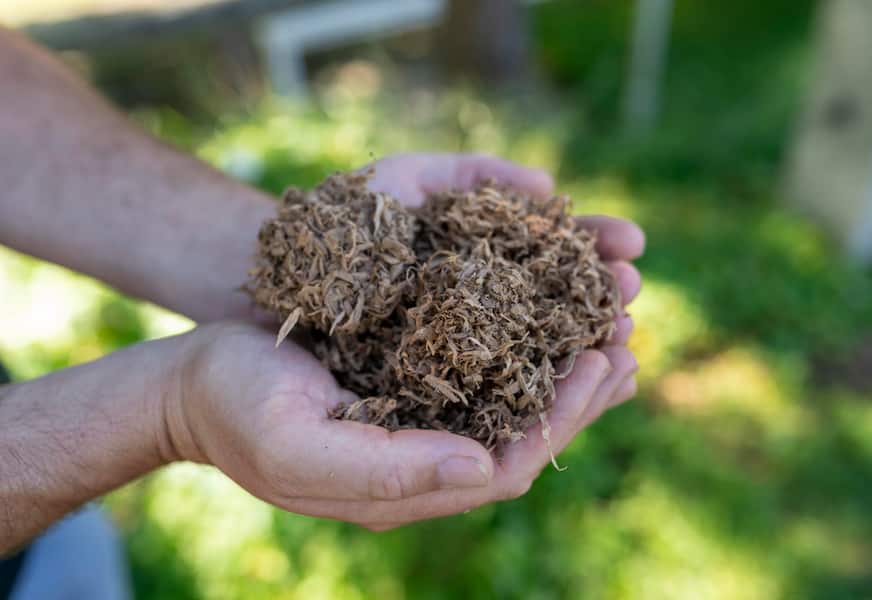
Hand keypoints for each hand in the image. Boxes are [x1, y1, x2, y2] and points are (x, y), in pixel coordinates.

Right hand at [166, 153, 643, 529]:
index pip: (508, 464)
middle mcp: (426, 458)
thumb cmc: (237, 409)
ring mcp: (421, 419)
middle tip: (628, 338)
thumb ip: (386, 471)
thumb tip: (482, 463)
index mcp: (406, 484)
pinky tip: (557, 316)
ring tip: (614, 325)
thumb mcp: (296, 447)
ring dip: (567, 366)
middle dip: (582, 392)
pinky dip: (528, 344)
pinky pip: (487, 368)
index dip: (562, 420)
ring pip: (515, 402)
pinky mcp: (412, 381)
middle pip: (527, 435)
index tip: (602, 363)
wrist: (198, 377)